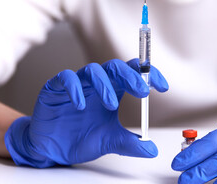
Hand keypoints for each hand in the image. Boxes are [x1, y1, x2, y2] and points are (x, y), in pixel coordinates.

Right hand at [5, 58, 167, 167]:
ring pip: (93, 70)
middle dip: (131, 76)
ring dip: (104, 85)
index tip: (163, 87)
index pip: (132, 73)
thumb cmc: (81, 138)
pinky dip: (74, 88)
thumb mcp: (109, 142)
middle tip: (143, 91)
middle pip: (115, 67)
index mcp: (112, 90)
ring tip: (112, 105)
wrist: (53, 149)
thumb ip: (129, 144)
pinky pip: (66, 78)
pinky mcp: (55, 87)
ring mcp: (77, 83)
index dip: (148, 75)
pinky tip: (81, 105)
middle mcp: (96, 83)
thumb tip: (152, 150)